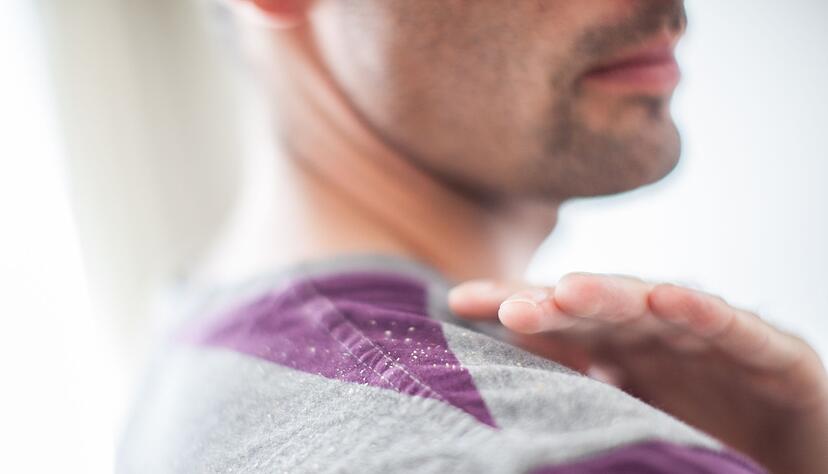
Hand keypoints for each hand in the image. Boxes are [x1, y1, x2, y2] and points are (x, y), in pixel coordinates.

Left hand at [449, 273, 827, 473]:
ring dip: (614, 296)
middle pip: (598, 307)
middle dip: (553, 302)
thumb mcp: (626, 410)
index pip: (558, 319)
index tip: (458, 301)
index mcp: (619, 345)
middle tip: (509, 307)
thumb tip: (492, 379)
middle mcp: (658, 332)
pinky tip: (669, 298)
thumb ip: (572, 386)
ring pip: (657, 308)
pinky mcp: (767, 352)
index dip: (511, 303)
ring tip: (569, 292)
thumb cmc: (702, 426)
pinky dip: (702, 312)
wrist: (791, 449)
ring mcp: (709, 337)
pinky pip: (732, 328)